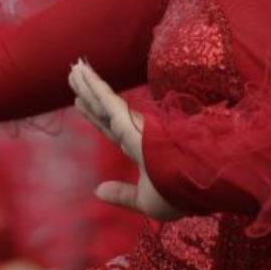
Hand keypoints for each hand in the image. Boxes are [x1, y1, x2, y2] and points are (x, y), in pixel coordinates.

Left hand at [69, 59, 180, 222]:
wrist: (197, 187)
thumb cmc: (178, 195)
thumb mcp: (145, 201)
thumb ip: (122, 195)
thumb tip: (98, 190)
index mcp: (139, 149)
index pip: (110, 128)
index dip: (94, 115)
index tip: (79, 101)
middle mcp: (136, 133)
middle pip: (105, 110)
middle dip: (88, 93)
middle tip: (73, 73)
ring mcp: (134, 126)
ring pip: (104, 101)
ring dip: (88, 84)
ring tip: (74, 68)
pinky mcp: (132, 122)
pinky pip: (107, 102)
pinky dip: (94, 87)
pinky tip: (83, 75)